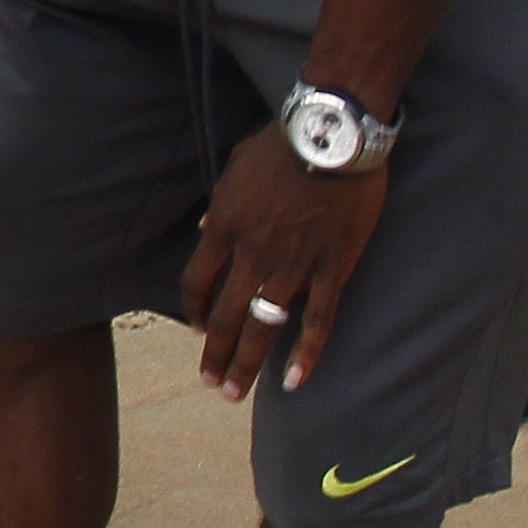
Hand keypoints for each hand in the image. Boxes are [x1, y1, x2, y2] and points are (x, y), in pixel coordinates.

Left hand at [181, 125, 389, 400]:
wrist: (333, 135)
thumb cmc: (282, 143)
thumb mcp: (236, 167)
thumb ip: (219, 203)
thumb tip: (204, 229)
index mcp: (224, 226)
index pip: (196, 281)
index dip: (194, 309)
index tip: (197, 328)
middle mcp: (253, 253)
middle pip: (225, 315)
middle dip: (215, 354)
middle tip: (210, 382)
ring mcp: (293, 264)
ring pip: (264, 326)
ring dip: (246, 364)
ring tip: (234, 393)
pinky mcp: (333, 268)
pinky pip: (317, 320)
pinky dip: (305, 354)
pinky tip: (295, 382)